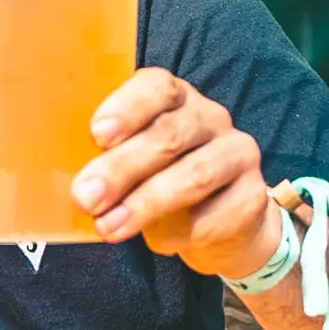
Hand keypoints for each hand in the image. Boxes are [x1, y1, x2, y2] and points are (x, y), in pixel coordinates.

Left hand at [73, 69, 277, 276]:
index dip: (127, 108)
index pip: (158, 87)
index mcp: (176, 98)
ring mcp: (238, 154)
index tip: (97, 134)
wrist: (224, 223)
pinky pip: (212, 217)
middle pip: (169, 135)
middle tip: (86, 197)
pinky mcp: (254, 197)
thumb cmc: (162, 182)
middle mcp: (211, 118)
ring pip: (193, 175)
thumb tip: (74, 182)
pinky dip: (178, 235)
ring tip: (109, 227)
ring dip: (145, 204)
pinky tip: (159, 242)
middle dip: (122, 167)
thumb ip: (110, 160)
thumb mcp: (135, 164)